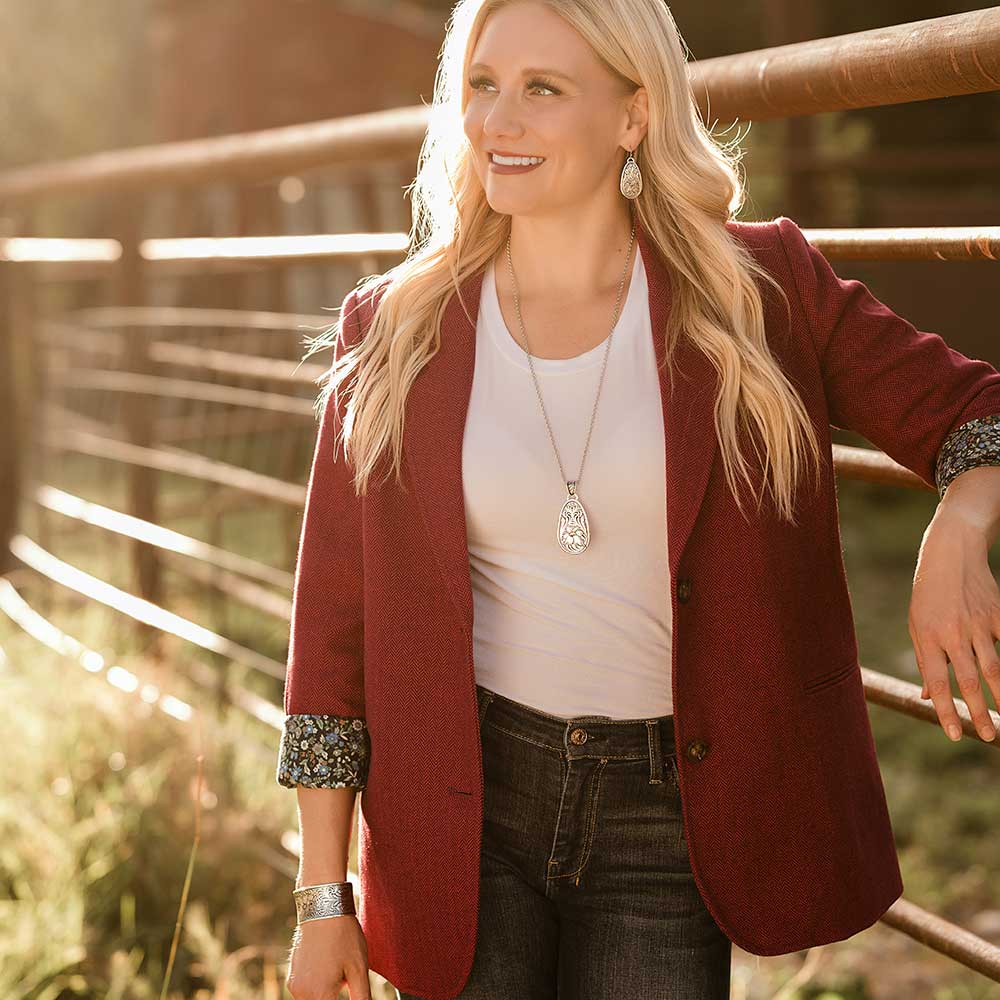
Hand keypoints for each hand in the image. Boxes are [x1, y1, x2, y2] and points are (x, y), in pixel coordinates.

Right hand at [285, 914, 371, 998]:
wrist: (323, 908)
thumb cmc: (344, 936)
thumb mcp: (359, 969)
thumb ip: (362, 998)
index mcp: (320, 996)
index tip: (348, 984)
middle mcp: (302, 995)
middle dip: (335, 997)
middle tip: (345, 977)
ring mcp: (294, 985)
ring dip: (327, 994)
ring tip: (339, 969)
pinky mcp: (292, 976)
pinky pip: (306, 990)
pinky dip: (318, 986)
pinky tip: (329, 964)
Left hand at [909, 511, 999, 742]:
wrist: (952, 555)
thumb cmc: (928, 595)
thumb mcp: (916, 625)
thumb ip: (924, 661)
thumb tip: (926, 697)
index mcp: (927, 637)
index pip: (936, 681)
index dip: (945, 710)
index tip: (954, 734)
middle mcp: (953, 633)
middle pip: (969, 681)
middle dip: (979, 712)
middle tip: (988, 737)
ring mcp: (978, 625)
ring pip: (994, 669)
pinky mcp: (998, 616)